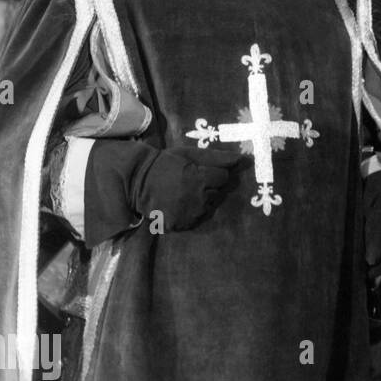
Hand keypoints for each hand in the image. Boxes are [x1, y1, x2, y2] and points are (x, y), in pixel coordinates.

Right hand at [88, 141, 244, 235]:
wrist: (136, 181)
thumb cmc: (165, 164)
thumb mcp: (190, 154)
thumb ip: (218, 157)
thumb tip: (244, 159)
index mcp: (201, 179)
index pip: (224, 177)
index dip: (213, 173)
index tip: (199, 171)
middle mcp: (198, 199)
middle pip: (217, 193)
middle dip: (208, 186)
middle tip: (189, 181)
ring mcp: (190, 214)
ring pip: (208, 206)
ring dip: (201, 200)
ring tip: (183, 192)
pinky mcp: (180, 225)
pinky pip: (195, 219)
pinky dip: (190, 213)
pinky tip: (178, 204)